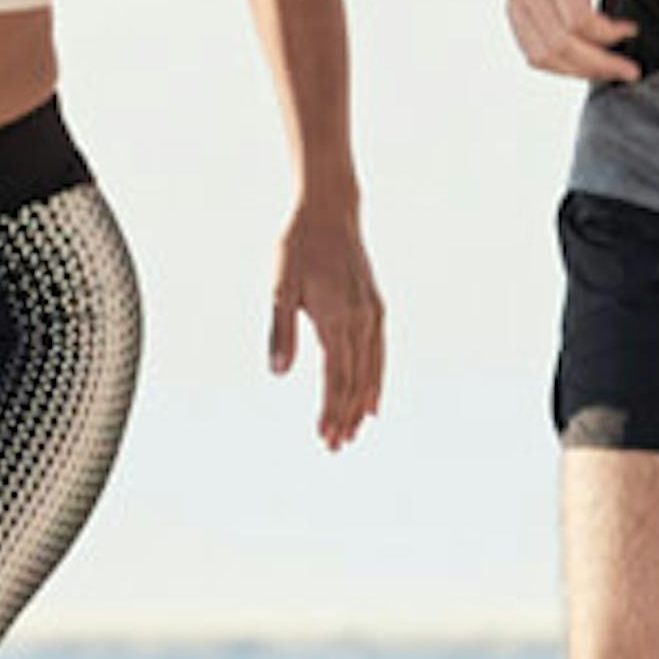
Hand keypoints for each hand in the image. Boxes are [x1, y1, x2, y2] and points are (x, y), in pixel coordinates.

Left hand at [265, 198, 384, 450]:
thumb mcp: (279, 286)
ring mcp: (372, 314)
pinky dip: (377, 379)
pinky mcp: (375, 307)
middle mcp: (361, 320)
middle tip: (336, 446)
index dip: (330, 410)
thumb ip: (280, 331)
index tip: (324, 437)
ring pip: (372, 369)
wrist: (330, 212)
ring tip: (355, 431)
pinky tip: (373, 399)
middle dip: (345, 416)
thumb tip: (277, 373)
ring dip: (362, 403)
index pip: (335, 377)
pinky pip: (380, 352)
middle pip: (355, 380)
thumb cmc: (298, 247)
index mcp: (336, 318)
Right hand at [507, 0, 653, 82]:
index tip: (632, 30)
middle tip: (629, 70)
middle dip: (598, 64)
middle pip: (559, 44)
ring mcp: (515, 2)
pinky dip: (561, 67)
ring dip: (580, 71)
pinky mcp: (513, 16)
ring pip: (543, 56)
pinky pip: (533, 54)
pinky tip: (587, 65)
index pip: (577, 19)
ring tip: (610, 71)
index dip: (609, 34)